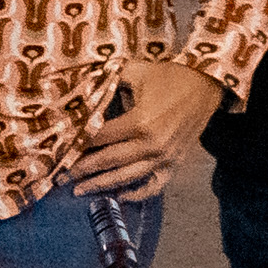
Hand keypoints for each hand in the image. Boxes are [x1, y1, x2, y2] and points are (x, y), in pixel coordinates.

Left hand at [70, 60, 225, 201]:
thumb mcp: (136, 71)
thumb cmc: (169, 77)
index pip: (100, 137)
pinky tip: (119, 196)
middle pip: (109, 161)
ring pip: (127, 177)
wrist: (206, 86)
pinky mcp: (174, 164)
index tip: (61, 150)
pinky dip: (137, 194)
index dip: (78, 144)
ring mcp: (164, 158)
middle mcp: (151, 144)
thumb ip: (109, 81)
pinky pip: (154, 186)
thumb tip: (83, 90)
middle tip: (61, 178)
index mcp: (139, 121)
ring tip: (80, 191)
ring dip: (102, 185)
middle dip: (83, 170)